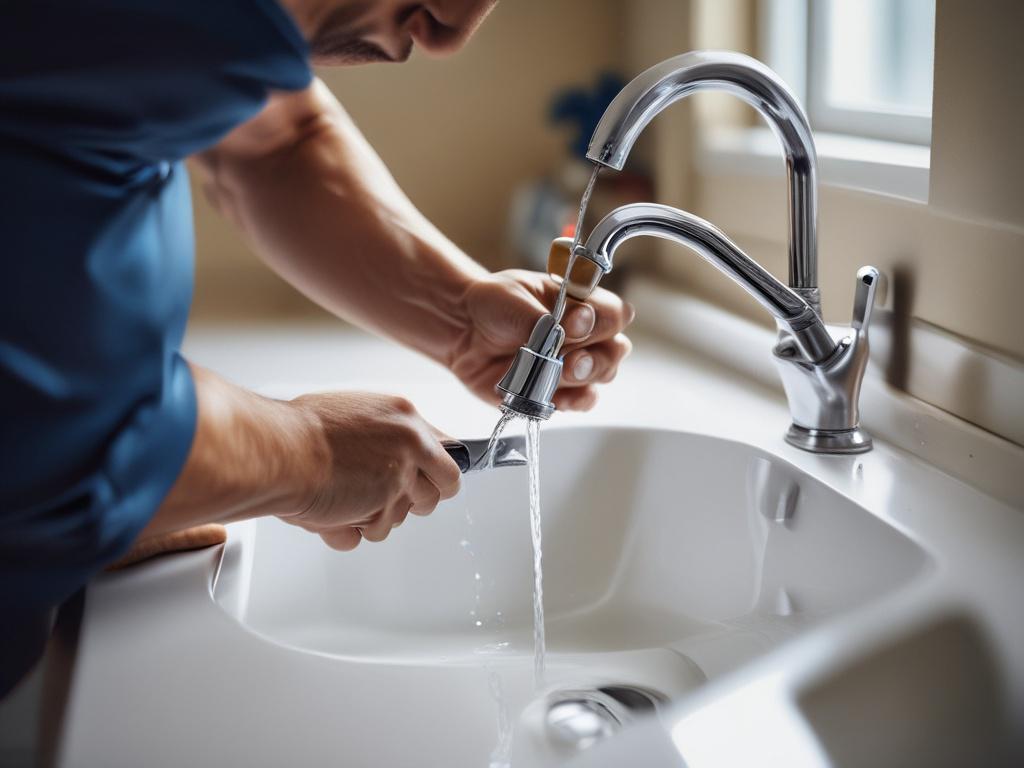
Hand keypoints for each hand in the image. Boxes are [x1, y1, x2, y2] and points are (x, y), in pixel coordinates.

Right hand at [283, 392, 461, 550]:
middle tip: (378, 495)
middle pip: (437, 492)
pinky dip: (345, 530)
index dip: (433, 474)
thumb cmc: (301, 430)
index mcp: (406, 419)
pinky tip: (328, 511)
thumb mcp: (355, 413)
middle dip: (410, 500)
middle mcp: (410, 447)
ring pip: (402, 517)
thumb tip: (402, 450)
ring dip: (372, 516)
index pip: (446, 456)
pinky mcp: (381, 510)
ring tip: (340, 497)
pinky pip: (371, 534)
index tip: (428, 481)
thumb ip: (386, 435)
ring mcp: (399, 480)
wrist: (278, 450)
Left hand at [452, 270, 634, 410]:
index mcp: (581, 304)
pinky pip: (581, 402)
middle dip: (597, 356)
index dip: (602, 321)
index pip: (615, 314)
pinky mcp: (557, 391)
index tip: (576, 322)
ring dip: (582, 376)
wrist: (465, 329)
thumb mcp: (515, 298)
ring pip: (602, 377)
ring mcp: (573, 365)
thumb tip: (577, 323)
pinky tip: (555, 395)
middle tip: (570, 357)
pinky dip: (572, 401)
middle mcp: (586, 336)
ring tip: (557, 371)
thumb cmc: (495, 304)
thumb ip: (545, 316)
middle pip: (616, 350)